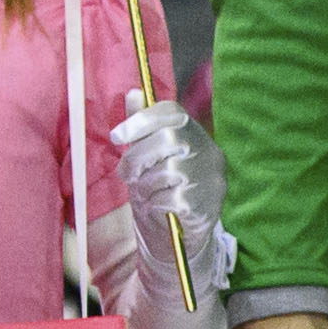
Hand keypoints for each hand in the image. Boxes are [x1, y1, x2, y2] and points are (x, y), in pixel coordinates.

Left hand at [112, 101, 223, 226]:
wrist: (181, 235)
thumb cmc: (162, 189)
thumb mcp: (148, 156)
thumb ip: (143, 127)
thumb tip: (133, 93)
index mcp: (196, 135)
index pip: (174, 112)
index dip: (142, 119)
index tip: (116, 136)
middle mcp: (209, 152)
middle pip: (168, 139)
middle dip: (136, 157)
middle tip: (126, 174)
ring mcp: (211, 179)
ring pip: (167, 169)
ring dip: (145, 185)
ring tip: (146, 193)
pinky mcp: (206, 204)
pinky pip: (169, 197)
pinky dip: (156, 203)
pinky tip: (159, 207)